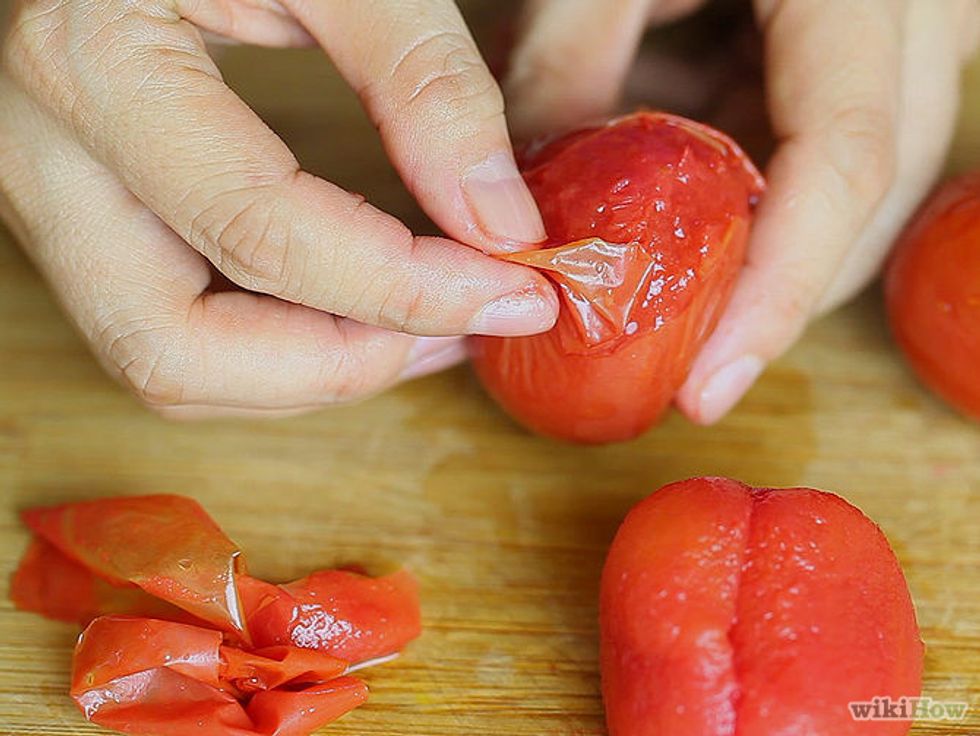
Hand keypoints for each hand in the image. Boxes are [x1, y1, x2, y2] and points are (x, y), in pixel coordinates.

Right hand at [0, 0, 556, 418]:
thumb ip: (422, 80)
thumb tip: (500, 224)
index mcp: (91, 65)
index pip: (263, 237)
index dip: (404, 288)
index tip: (512, 291)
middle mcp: (43, 156)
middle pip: (178, 350)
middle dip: (338, 366)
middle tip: (459, 330)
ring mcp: (51, 195)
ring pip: (165, 360)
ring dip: (307, 373)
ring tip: (425, 328)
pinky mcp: (86, 211)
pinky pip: (171, 323)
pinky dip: (273, 348)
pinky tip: (364, 310)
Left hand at [505, 0, 979, 423]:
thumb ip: (570, 60)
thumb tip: (523, 201)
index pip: (845, 158)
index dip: (781, 288)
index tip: (709, 386)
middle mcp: (909, 8)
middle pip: (871, 187)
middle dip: (782, 286)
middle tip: (692, 364)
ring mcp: (890, 20)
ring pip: (845, 166)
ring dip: (753, 227)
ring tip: (666, 271)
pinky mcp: (848, 29)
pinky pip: (806, 122)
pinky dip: (736, 167)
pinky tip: (669, 173)